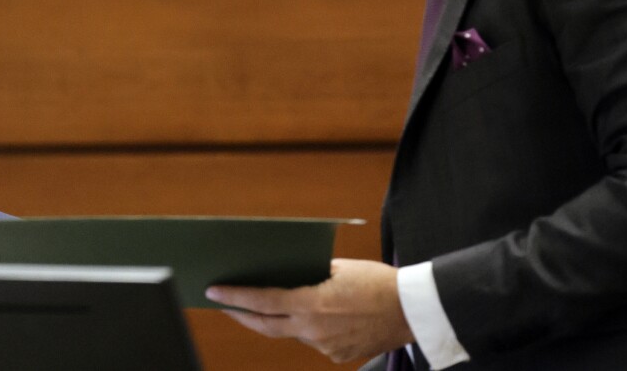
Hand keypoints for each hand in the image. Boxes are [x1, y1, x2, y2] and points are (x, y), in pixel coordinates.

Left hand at [205, 258, 413, 362]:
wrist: (412, 310)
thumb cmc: (378, 282)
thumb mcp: (339, 268)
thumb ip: (309, 275)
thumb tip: (286, 276)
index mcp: (311, 304)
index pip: (262, 302)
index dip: (235, 297)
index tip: (214, 292)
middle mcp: (314, 330)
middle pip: (266, 325)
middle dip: (242, 314)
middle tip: (225, 304)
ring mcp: (325, 348)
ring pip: (293, 333)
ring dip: (282, 320)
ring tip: (274, 304)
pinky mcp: (339, 356)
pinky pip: (316, 342)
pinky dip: (310, 328)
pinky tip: (320, 315)